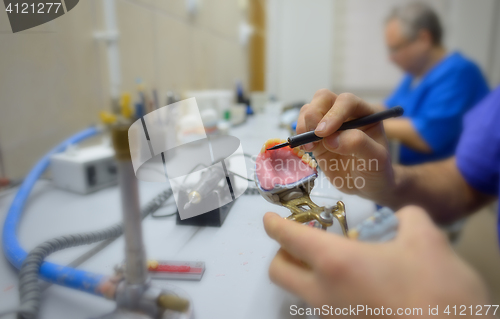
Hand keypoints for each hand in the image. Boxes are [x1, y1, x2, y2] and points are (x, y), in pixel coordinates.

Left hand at [263, 206, 490, 317]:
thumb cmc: (436, 290)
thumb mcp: (428, 241)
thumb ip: (409, 219)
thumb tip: (405, 216)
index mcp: (335, 262)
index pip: (289, 238)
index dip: (275, 224)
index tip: (270, 218)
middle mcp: (324, 293)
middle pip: (279, 272)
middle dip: (282, 253)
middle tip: (303, 241)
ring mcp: (333, 318)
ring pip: (301, 293)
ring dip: (307, 274)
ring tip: (339, 261)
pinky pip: (325, 308)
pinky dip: (330, 292)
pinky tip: (360, 285)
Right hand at [296, 90, 395, 203]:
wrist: (367, 186)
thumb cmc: (376, 170)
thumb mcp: (377, 159)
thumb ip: (359, 145)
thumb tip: (331, 139)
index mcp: (365, 113)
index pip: (346, 101)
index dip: (334, 113)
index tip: (325, 133)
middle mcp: (345, 114)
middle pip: (323, 98)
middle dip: (314, 114)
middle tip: (314, 136)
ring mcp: (329, 125)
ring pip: (309, 109)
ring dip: (304, 125)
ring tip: (311, 146)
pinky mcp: (317, 137)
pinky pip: (302, 127)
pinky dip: (299, 135)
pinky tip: (307, 149)